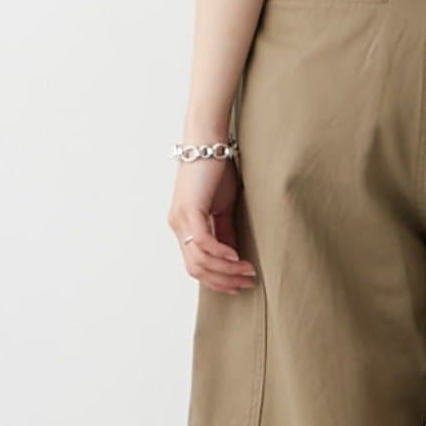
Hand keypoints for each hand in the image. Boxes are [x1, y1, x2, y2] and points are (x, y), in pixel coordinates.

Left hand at [168, 157, 255, 290]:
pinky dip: (221, 254)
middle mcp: (178, 226)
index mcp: (184, 227)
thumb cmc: (217, 170)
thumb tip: (232, 257)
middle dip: (223, 280)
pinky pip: (204, 243)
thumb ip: (224, 232)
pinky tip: (237, 257)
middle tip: (247, 282)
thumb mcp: (223, 207)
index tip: (240, 284)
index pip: (196, 265)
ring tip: (248, 271)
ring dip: (226, 271)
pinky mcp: (189, 210)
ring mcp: (180, 219)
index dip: (217, 280)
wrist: (208, 142)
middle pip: (196, 269)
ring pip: (200, 261)